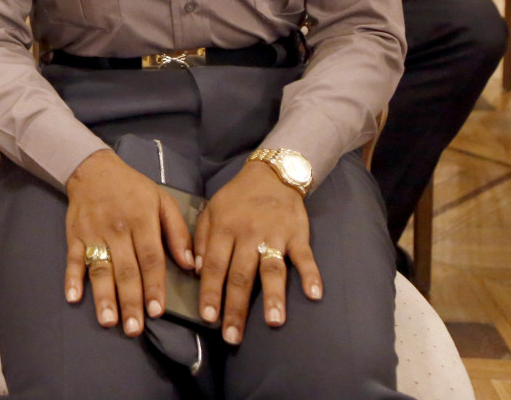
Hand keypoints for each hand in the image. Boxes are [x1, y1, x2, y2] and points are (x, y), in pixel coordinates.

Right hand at [63, 150, 194, 336]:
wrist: (93, 169)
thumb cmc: (133, 189)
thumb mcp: (162, 200)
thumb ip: (178, 231)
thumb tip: (190, 264)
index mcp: (142, 220)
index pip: (150, 257)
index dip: (153, 285)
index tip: (157, 311)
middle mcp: (118, 229)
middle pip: (125, 269)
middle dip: (130, 300)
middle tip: (134, 329)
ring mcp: (94, 232)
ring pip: (99, 268)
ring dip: (103, 295)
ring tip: (108, 321)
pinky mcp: (74, 234)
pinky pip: (72, 258)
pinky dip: (71, 278)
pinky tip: (73, 297)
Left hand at [193, 160, 321, 345]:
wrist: (271, 175)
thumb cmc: (236, 199)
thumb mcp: (210, 211)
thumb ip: (201, 239)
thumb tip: (196, 271)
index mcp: (224, 229)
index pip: (215, 265)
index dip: (211, 292)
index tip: (208, 318)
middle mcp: (248, 234)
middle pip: (241, 275)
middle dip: (236, 307)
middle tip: (232, 335)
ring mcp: (275, 235)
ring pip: (272, 268)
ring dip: (274, 296)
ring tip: (274, 322)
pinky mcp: (298, 235)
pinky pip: (305, 257)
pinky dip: (311, 275)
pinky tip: (314, 295)